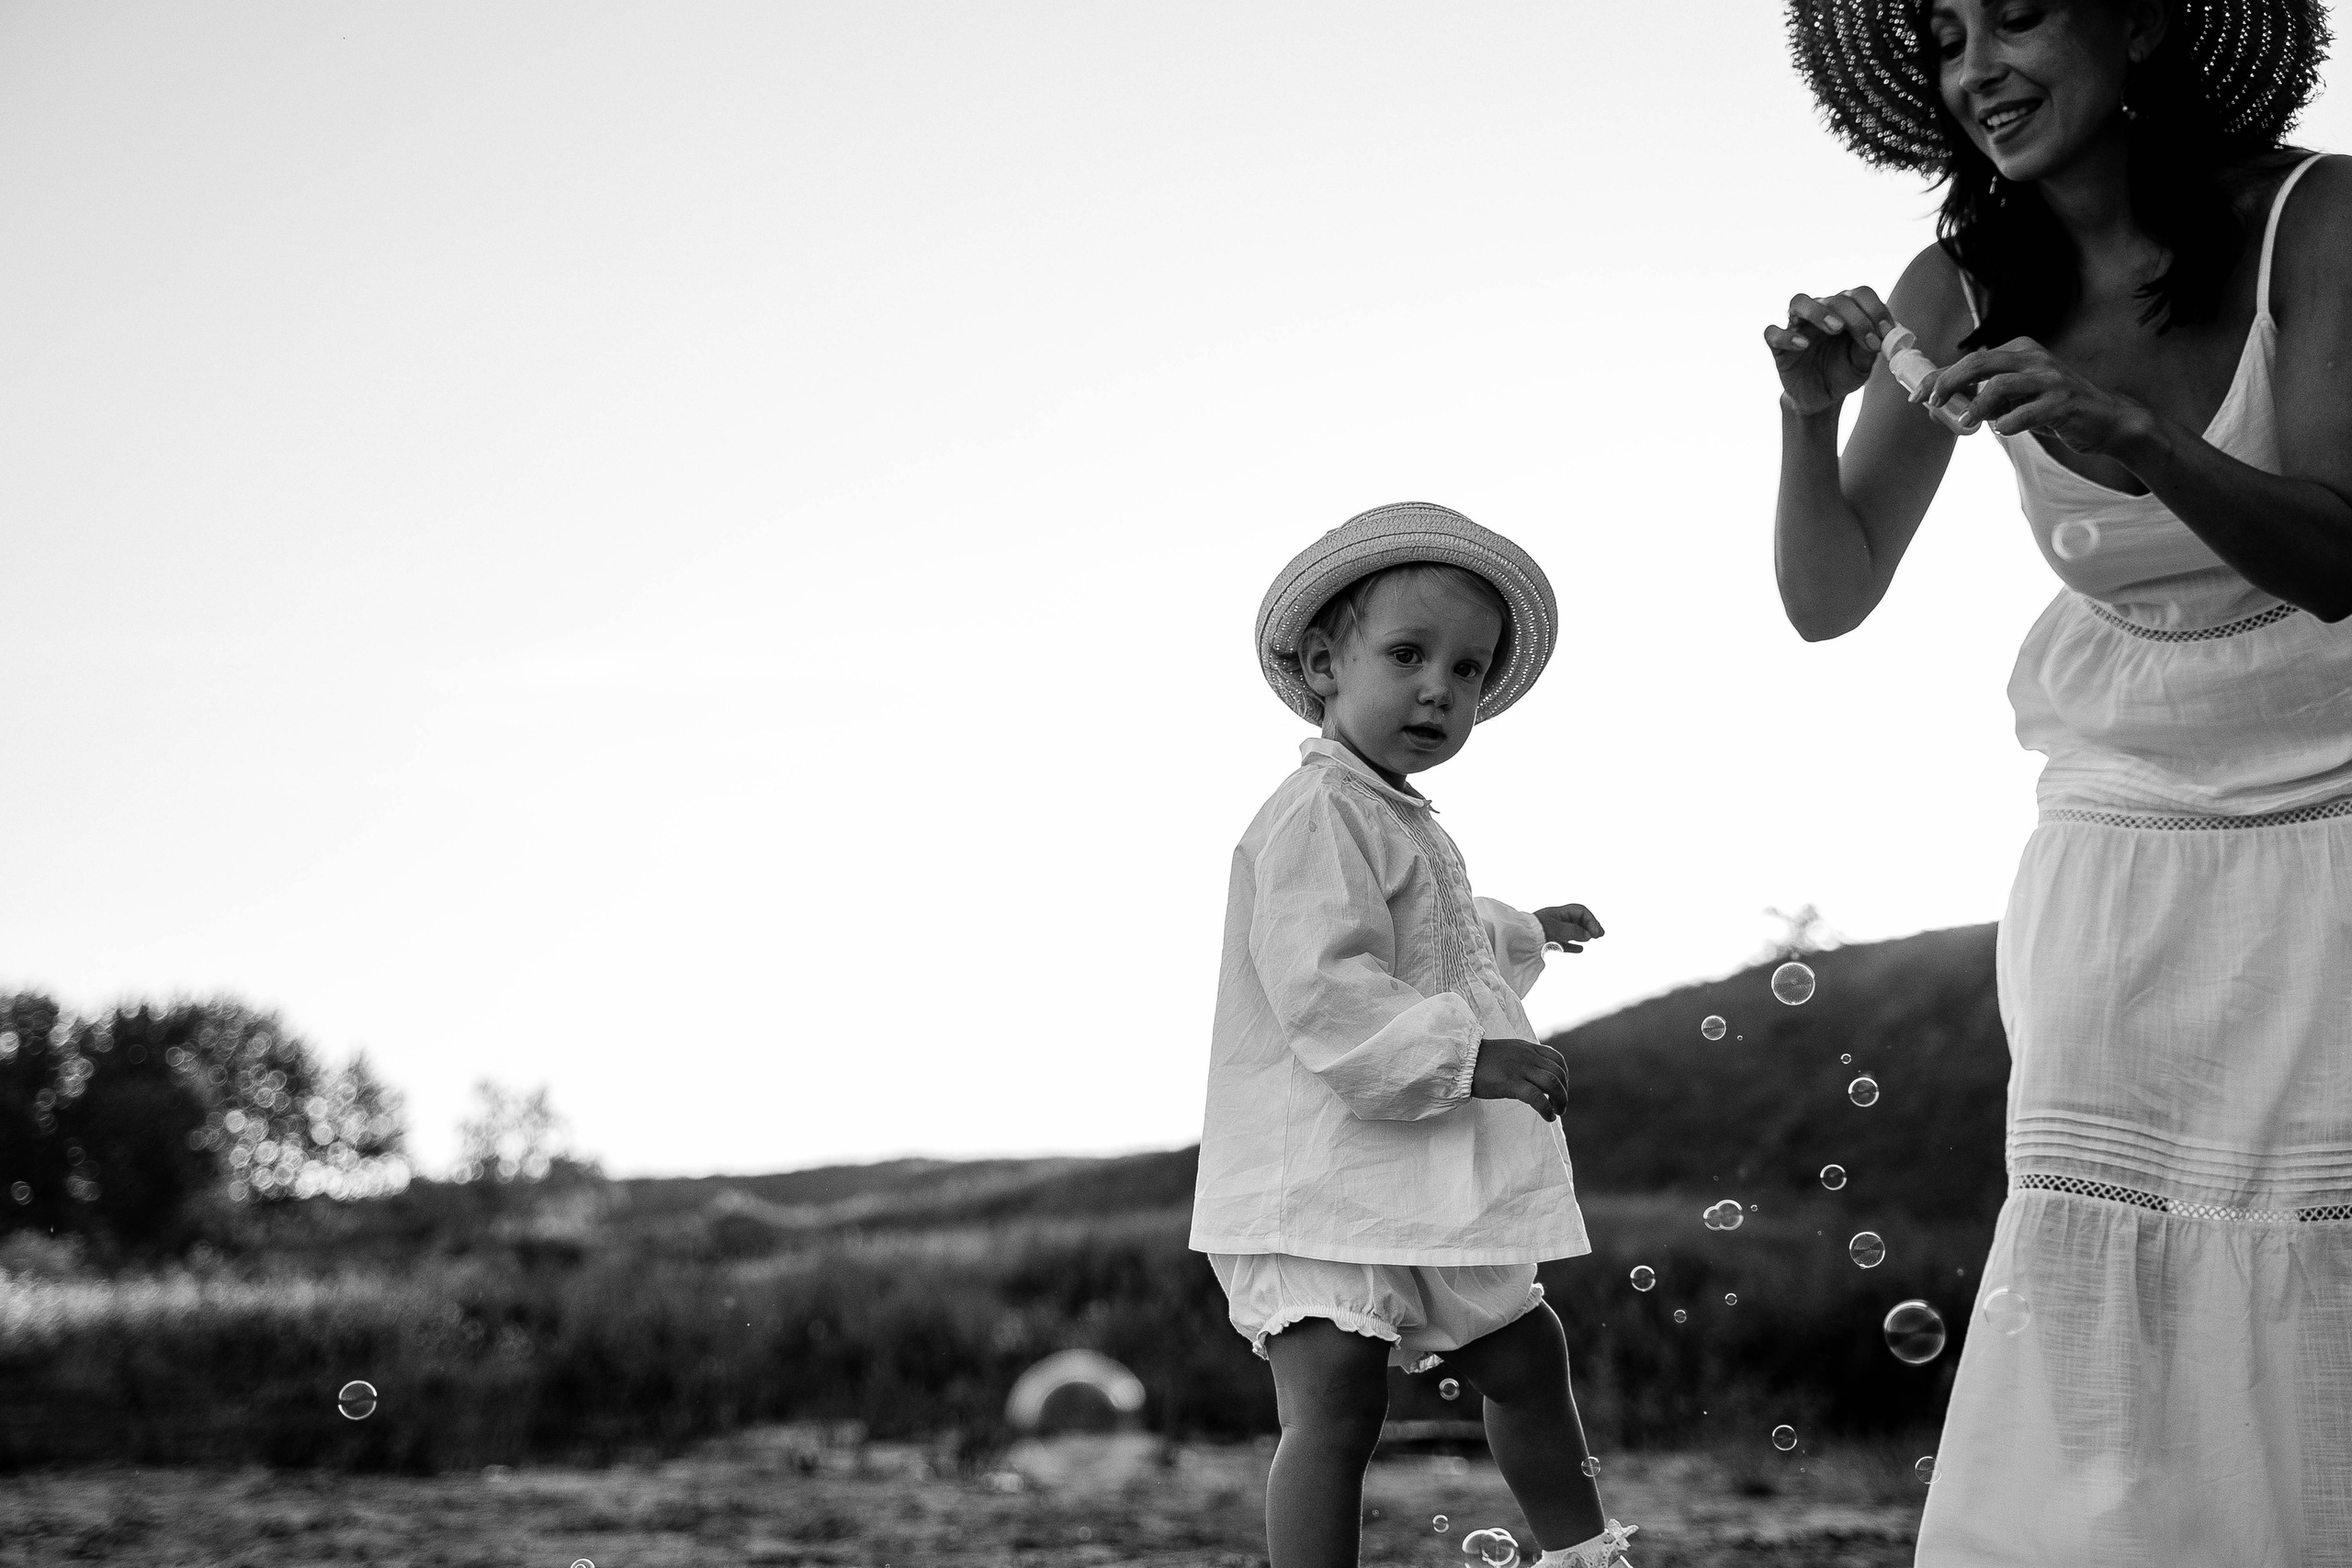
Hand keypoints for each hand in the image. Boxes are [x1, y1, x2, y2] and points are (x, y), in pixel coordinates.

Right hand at [1471, 1038, 1568, 1120]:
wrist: (1461, 1060)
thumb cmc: (1480, 1060)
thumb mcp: (1507, 1052)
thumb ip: (1522, 1059)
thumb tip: (1534, 1075)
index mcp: (1527, 1048)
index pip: (1557, 1059)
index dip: (1564, 1076)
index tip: (1561, 1089)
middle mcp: (1527, 1057)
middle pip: (1558, 1074)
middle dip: (1564, 1092)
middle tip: (1561, 1106)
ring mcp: (1520, 1069)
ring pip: (1553, 1084)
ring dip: (1560, 1100)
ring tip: (1557, 1112)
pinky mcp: (1511, 1083)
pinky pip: (1537, 1098)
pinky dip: (1547, 1109)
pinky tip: (1548, 1117)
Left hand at [1534, 904, 1604, 953]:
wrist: (1518, 939)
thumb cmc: (1536, 931)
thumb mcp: (1558, 930)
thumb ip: (1574, 932)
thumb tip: (1587, 935)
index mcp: (1559, 912)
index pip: (1580, 911)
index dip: (1591, 920)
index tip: (1596, 932)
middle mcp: (1556, 919)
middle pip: (1578, 920)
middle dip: (1590, 925)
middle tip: (1601, 934)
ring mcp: (1552, 930)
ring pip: (1572, 930)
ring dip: (1583, 934)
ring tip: (1594, 938)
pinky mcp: (1547, 941)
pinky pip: (1563, 942)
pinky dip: (1573, 945)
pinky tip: (1580, 950)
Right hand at [1765, 287, 1895, 415]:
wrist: (1821, 398)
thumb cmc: (1843, 373)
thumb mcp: (1863, 363)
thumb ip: (1871, 348)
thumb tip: (1883, 336)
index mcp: (1845, 311)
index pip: (1860, 295)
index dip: (1875, 308)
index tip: (1886, 331)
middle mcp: (1820, 312)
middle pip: (1836, 299)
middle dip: (1856, 318)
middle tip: (1868, 339)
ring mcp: (1797, 326)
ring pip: (1799, 302)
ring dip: (1819, 312)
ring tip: (1836, 328)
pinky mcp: (1778, 346)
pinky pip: (1773, 333)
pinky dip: (1787, 336)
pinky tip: (1802, 345)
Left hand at [1917, 336, 2153, 453]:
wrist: (2103, 420)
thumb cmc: (2051, 409)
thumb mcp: (2014, 399)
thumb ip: (1981, 398)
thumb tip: (1938, 407)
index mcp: (2020, 350)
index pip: (1971, 360)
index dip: (1939, 377)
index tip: (1917, 397)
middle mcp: (2034, 358)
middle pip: (1979, 363)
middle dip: (1948, 383)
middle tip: (1932, 405)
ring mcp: (2051, 378)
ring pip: (2000, 385)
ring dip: (1975, 407)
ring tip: (1966, 424)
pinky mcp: (2064, 401)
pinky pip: (2028, 412)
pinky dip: (2009, 423)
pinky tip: (2002, 430)